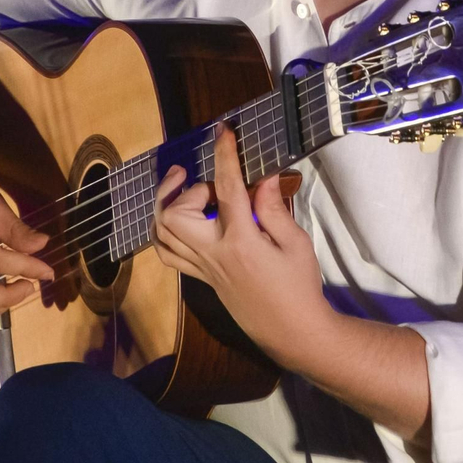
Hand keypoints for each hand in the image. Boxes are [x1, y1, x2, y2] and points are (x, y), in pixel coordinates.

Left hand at [153, 123, 331, 364]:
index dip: (223, 155)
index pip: (226, 188)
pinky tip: (181, 219)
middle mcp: (214, 254)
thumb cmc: (299, 286)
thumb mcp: (296, 242)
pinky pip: (168, 254)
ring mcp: (203, 268)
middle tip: (204, 182)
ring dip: (167, 206)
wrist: (292, 331)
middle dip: (181, 189)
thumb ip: (273, 208)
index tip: (223, 131)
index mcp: (241, 241)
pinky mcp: (201, 278)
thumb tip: (262, 177)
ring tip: (186, 191)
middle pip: (173, 215)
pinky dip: (165, 232)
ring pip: (162, 234)